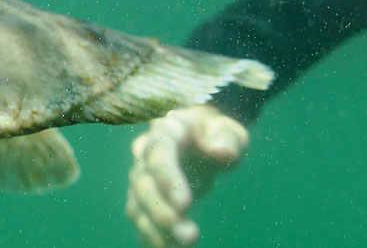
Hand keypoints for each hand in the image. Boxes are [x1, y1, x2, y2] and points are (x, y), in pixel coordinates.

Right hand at [126, 104, 247, 247]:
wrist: (202, 138)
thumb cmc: (216, 133)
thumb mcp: (229, 130)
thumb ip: (227, 138)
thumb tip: (222, 151)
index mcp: (166, 130)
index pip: (159, 153)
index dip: (167, 179)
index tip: (185, 204)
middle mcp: (145, 154)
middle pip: (142, 184)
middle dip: (161, 212)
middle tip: (189, 234)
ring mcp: (142, 178)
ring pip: (138, 206)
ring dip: (158, 230)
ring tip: (187, 243)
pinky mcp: (144, 199)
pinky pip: (142, 221)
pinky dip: (153, 238)